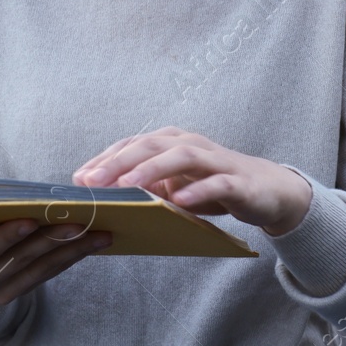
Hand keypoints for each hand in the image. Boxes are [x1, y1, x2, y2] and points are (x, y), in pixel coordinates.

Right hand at [0, 192, 110, 302]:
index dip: (5, 239)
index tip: (29, 220)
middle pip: (20, 260)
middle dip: (51, 240)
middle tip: (79, 218)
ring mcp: (4, 290)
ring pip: (43, 268)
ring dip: (73, 250)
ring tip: (101, 229)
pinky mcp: (24, 288)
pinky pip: (53, 272)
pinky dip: (77, 256)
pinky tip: (101, 240)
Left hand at [71, 127, 312, 235]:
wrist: (267, 190)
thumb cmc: (212, 186)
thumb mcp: (174, 187)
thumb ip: (145, 188)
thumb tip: (104, 199)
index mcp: (171, 142)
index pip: (132, 145)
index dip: (104, 159)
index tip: (78, 178)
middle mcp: (191, 144)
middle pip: (150, 145)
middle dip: (118, 162)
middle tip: (92, 181)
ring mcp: (215, 160)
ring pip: (181, 157)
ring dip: (152, 170)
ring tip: (128, 186)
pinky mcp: (238, 181)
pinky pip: (217, 183)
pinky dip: (197, 191)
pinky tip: (180, 202)